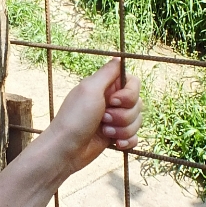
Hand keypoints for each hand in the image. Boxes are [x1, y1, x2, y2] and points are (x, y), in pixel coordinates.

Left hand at [41, 58, 141, 175]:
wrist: (66, 149)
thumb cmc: (75, 118)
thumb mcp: (90, 89)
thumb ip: (108, 72)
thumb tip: (119, 57)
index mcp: (106, 86)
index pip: (134, 83)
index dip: (129, 94)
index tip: (113, 101)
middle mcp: (112, 101)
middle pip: (138, 104)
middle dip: (124, 115)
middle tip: (103, 118)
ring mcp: (115, 119)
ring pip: (138, 121)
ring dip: (123, 129)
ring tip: (105, 132)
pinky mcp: (116, 136)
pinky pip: (135, 136)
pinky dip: (127, 141)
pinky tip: (115, 144)